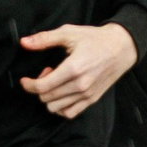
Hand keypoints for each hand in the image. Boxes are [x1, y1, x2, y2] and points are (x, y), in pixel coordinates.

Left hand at [18, 22, 139, 120]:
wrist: (122, 48)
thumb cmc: (96, 39)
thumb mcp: (69, 33)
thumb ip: (44, 39)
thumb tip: (24, 42)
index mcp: (73, 68)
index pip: (42, 87)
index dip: (28, 85)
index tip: (25, 80)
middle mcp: (80, 85)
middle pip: (46, 98)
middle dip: (39, 87)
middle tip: (47, 72)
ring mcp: (87, 94)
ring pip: (55, 107)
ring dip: (49, 97)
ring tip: (56, 82)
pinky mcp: (92, 99)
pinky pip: (69, 113)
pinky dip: (60, 107)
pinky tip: (62, 94)